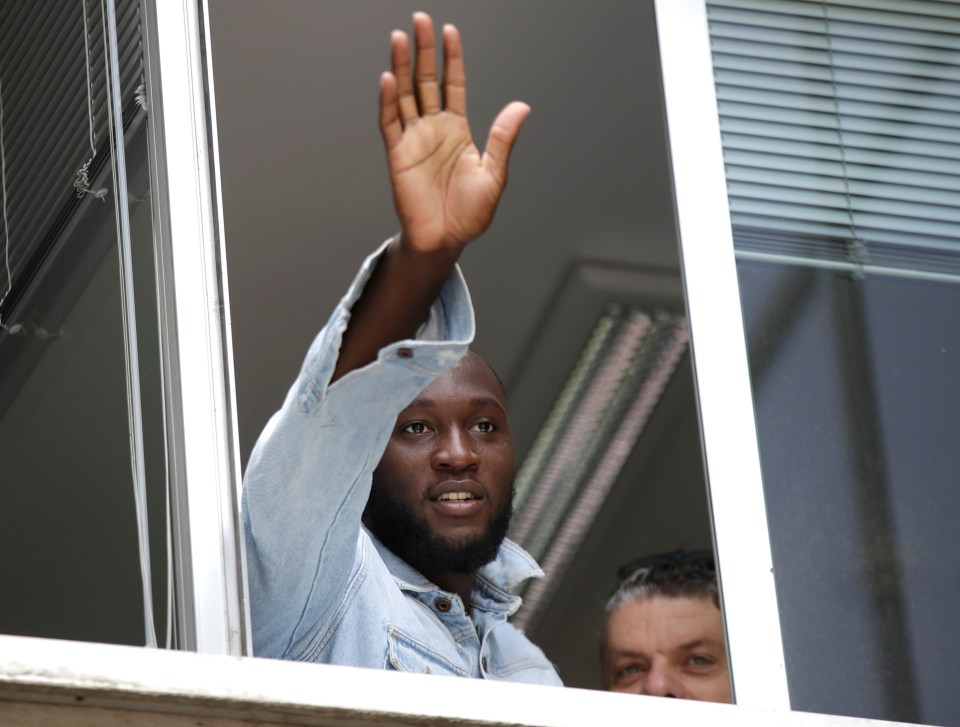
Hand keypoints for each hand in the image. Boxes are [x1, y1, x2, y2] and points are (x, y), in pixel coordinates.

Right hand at [379, 12, 529, 255]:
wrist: (445, 240)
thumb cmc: (469, 214)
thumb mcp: (494, 174)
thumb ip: (503, 138)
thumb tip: (522, 106)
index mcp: (457, 131)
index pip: (453, 85)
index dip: (451, 59)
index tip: (450, 32)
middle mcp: (433, 129)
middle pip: (425, 81)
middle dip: (423, 51)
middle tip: (421, 20)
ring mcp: (414, 140)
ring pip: (405, 95)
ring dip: (401, 67)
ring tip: (400, 38)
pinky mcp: (398, 155)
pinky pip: (391, 123)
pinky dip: (389, 101)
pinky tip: (389, 79)